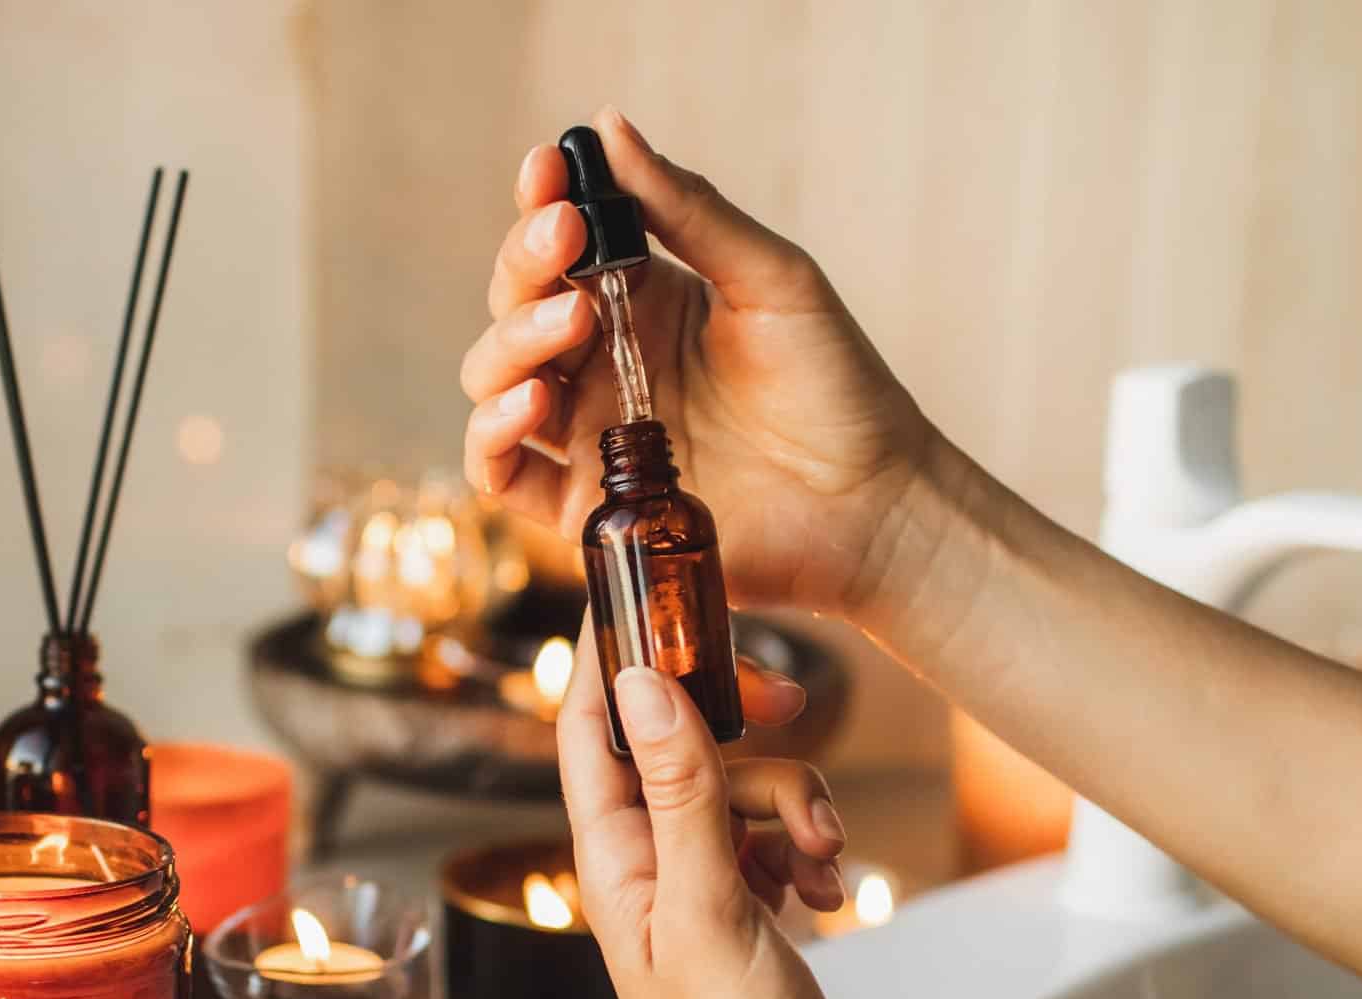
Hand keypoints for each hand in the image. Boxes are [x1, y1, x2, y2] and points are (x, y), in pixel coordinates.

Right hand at [461, 107, 930, 621]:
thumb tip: (612, 127)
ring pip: (494, 380)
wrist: (871, 502)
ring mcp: (589, 435)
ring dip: (511, 341)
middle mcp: (603, 364)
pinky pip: (501, 473)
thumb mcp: (772, 280)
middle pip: (516, 305)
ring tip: (572, 321)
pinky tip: (528, 404)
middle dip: (527, 265)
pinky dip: (491, 435)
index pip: (561, 245)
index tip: (550, 169)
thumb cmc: (836, 388)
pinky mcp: (583, 508)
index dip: (542, 201)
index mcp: (641, 302)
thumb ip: (690, 212)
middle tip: (568, 242)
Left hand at [558, 629, 891, 998]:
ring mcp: (695, 892)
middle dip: (751, 749)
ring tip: (829, 865)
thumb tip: (639, 681)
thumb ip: (680, 791)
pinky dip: (808, 850)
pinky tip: (831, 891)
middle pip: (682, 750)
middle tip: (801, 740)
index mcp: (609, 865)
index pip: (586, 729)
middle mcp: (642, 872)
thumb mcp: (712, 906)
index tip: (649, 589)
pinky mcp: (745, 914)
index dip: (611, 655)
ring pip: (741, 793)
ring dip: (796, 808)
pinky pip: (773, 841)